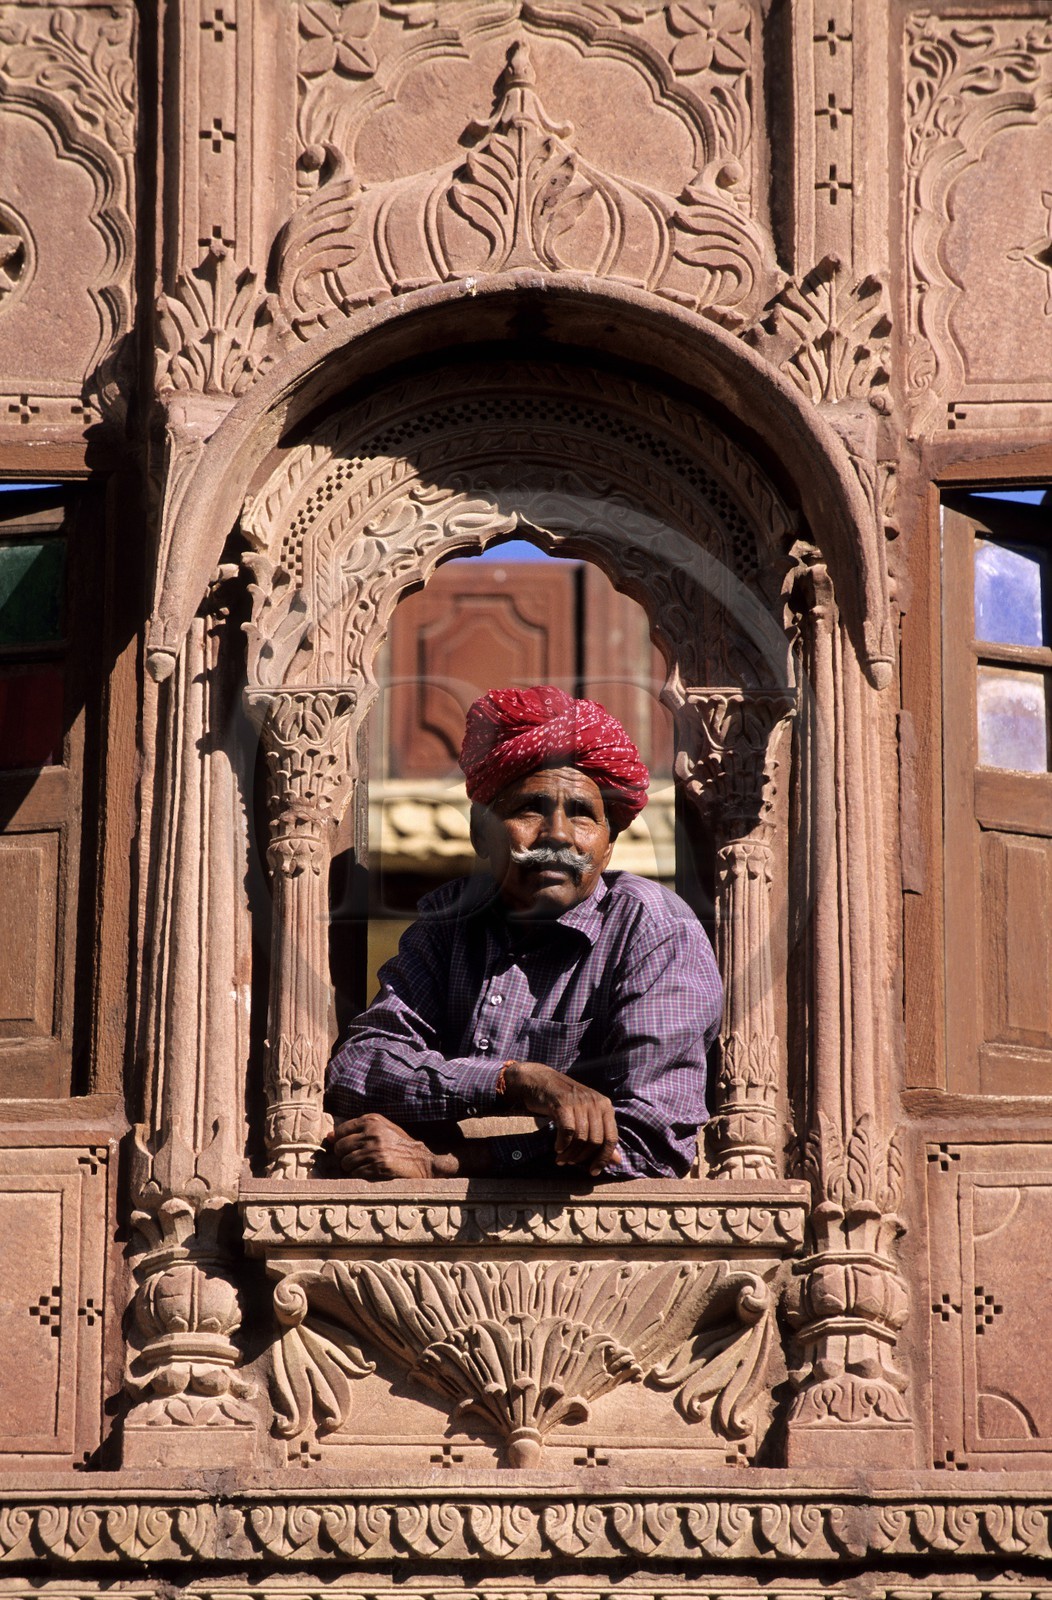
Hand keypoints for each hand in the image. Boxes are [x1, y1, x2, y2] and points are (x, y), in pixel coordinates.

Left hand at [330, 1113, 454, 1178]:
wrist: (422, 1161)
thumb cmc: (399, 1146)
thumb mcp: (381, 1130)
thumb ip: (356, 1130)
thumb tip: (329, 1136)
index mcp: (371, 1120)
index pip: (340, 1131)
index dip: (341, 1142)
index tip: (350, 1149)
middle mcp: (372, 1132)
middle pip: (339, 1147)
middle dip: (344, 1156)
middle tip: (356, 1160)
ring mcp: (374, 1149)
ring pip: (345, 1162)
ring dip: (351, 1168)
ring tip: (365, 1166)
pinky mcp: (377, 1165)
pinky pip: (355, 1173)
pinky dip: (359, 1176)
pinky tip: (371, 1173)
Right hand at [499, 1059, 619, 1176]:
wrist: (541, 1081)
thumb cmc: (565, 1102)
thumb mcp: (586, 1117)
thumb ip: (601, 1137)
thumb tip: (617, 1161)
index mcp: (605, 1106)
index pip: (612, 1138)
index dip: (603, 1158)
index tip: (593, 1171)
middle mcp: (595, 1102)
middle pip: (596, 1140)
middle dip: (583, 1157)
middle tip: (571, 1163)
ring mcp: (579, 1102)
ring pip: (581, 1138)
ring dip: (571, 1154)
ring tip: (562, 1159)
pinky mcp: (563, 1104)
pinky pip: (567, 1131)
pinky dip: (562, 1144)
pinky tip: (557, 1148)